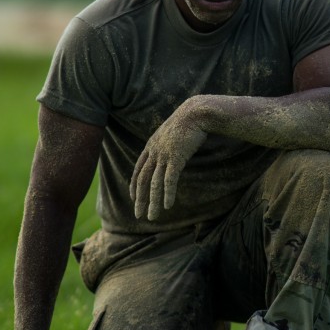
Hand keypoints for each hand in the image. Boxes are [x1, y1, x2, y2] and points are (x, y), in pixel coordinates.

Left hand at [130, 100, 207, 220]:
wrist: (196, 112)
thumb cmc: (188, 121)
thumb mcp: (171, 132)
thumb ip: (166, 144)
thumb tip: (169, 152)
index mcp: (151, 145)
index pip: (138, 169)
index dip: (134, 185)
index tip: (133, 198)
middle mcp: (154, 152)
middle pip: (142, 180)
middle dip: (140, 199)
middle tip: (138, 215)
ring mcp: (164, 155)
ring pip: (154, 184)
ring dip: (153, 202)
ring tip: (152, 217)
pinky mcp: (176, 158)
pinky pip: (169, 180)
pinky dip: (168, 194)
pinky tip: (168, 206)